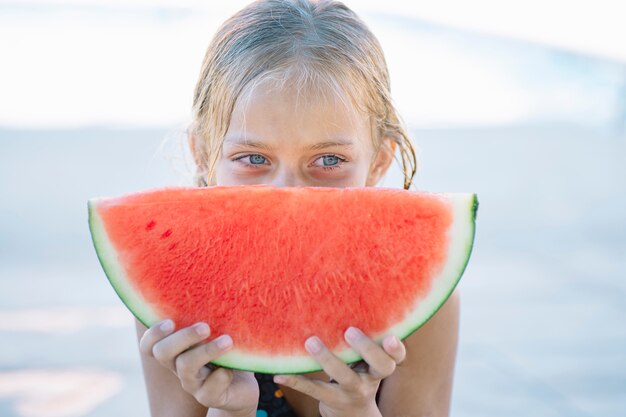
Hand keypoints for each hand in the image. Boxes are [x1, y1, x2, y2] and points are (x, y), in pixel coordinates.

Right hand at [139, 319, 258, 414]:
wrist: (242, 387)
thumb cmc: (228, 353)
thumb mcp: (218, 332)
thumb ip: (210, 316)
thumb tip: (213, 284)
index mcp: (176, 349)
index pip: (149, 345)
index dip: (153, 334)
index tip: (170, 321)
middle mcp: (178, 366)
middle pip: (162, 353)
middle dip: (182, 337)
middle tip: (205, 326)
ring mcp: (192, 383)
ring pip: (186, 367)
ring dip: (206, 351)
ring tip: (227, 341)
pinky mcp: (210, 397)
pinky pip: (208, 390)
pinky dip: (220, 377)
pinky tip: (231, 369)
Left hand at [273, 327, 405, 416]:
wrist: (351, 414)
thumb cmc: (357, 373)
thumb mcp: (365, 359)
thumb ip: (364, 338)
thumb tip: (349, 293)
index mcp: (380, 365)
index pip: (396, 357)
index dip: (396, 348)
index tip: (390, 337)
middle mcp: (370, 378)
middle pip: (381, 366)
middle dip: (367, 348)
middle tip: (350, 331)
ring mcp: (352, 390)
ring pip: (344, 376)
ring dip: (327, 359)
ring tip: (311, 342)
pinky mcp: (331, 400)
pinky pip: (313, 390)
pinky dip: (295, 381)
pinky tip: (279, 374)